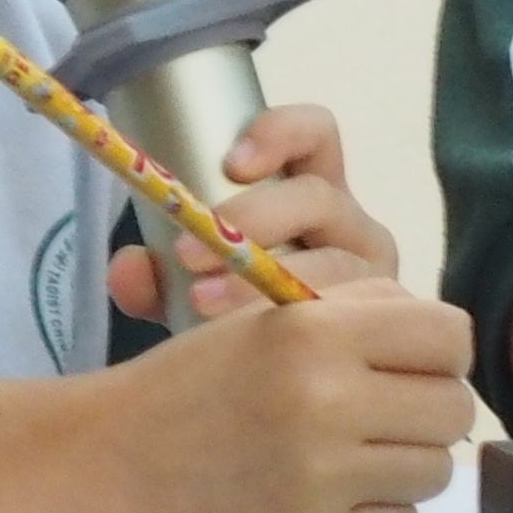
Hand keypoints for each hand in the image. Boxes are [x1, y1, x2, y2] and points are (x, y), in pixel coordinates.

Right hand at [76, 277, 476, 512]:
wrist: (113, 462)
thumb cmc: (196, 380)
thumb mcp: (268, 317)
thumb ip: (360, 309)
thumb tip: (446, 337)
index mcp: (313, 332)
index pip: (450, 337)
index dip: (439, 349)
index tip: (410, 363)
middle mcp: (325, 401)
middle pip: (455, 408)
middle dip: (427, 407)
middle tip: (382, 412)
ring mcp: (323, 478)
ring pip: (434, 471)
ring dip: (403, 462)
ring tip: (349, 453)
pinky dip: (376, 512)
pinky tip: (328, 493)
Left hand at [104, 103, 401, 321]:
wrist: (293, 379)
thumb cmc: (242, 316)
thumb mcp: (192, 290)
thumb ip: (154, 278)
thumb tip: (128, 270)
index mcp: (312, 188)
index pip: (315, 133)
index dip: (278, 134)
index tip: (229, 164)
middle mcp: (351, 224)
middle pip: (318, 196)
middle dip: (252, 219)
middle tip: (188, 253)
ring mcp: (373, 276)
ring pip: (335, 263)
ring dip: (263, 281)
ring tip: (204, 305)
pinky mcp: (384, 325)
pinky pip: (354, 319)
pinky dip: (306, 328)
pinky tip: (266, 348)